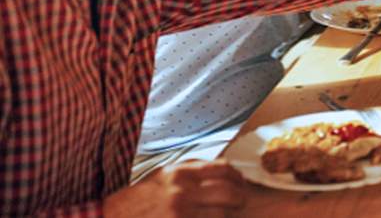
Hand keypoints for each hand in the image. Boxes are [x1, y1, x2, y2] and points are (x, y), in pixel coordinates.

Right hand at [104, 161, 245, 216]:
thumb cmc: (135, 203)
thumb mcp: (161, 178)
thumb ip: (189, 173)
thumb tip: (223, 173)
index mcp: (179, 173)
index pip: (223, 169)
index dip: (239, 178)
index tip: (243, 184)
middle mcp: (182, 190)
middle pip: (229, 192)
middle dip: (241, 199)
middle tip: (241, 204)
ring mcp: (180, 212)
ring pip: (222, 214)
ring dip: (228, 217)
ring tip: (226, 216)